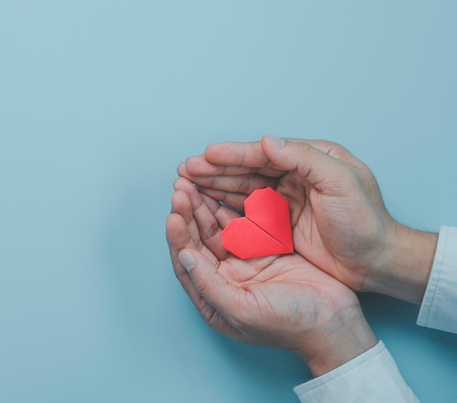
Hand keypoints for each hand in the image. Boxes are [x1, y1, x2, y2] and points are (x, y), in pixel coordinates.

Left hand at [166, 177, 376, 375]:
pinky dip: (233, 208)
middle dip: (188, 214)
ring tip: (194, 184)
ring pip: (218, 229)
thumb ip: (209, 284)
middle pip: (199, 240)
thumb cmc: (289, 324)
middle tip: (180, 188)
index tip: (173, 214)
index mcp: (213, 297)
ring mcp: (245, 262)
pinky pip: (244, 224)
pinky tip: (223, 191)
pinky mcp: (266, 249)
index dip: (178, 238)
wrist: (334, 322)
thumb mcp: (242, 309)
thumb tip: (183, 255)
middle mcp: (225, 278)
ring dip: (206, 207)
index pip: (187, 261)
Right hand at [179, 136, 437, 303]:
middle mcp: (296, 176)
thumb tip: (268, 141)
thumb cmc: (365, 222)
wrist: (376, 262)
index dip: (234, 154)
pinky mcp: (281, 223)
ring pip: (243, 188)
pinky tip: (207, 203)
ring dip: (216, 185)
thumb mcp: (341, 183)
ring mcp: (287, 200)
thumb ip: (304, 158)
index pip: (265, 153)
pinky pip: (247, 210)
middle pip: (248, 169)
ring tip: (188, 183)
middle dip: (216, 169)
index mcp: (312, 159)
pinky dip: (226, 206)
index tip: (206, 155)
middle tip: (186, 169)